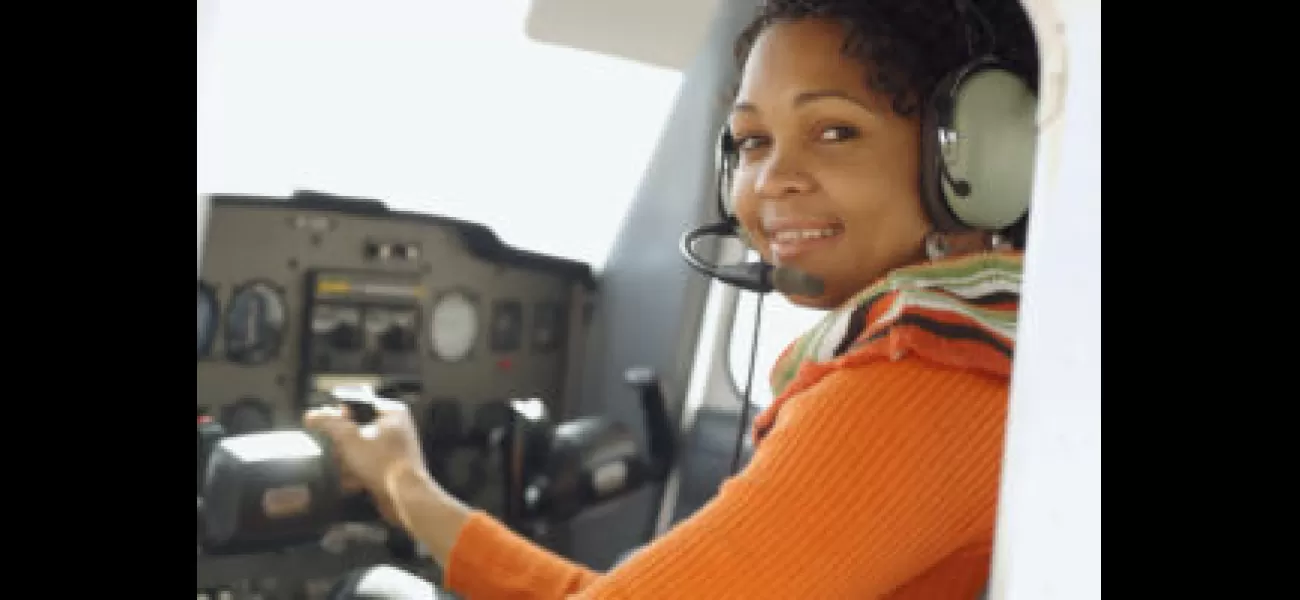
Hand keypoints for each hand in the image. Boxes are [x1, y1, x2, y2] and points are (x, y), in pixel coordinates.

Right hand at [304, 398, 433, 525]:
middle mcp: (397, 428)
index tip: (325, 425)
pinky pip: (368, 465)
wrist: (404, 497)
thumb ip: (329, 423)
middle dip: (342, 443)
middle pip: (357, 429)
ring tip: (341, 468)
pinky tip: (350, 482)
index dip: (339, 414)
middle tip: (334, 451)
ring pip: (361, 449)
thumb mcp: (349, 438)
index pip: (358, 404)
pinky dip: (357, 473)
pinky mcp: (392, 469)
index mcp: (392, 413)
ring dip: (347, 460)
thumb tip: (311, 415)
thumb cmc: (381, 462)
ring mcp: (396, 449)